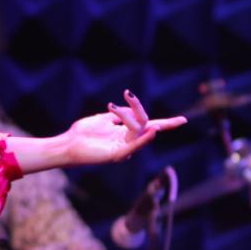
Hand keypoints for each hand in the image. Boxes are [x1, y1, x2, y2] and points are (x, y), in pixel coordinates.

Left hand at [62, 90, 185, 166]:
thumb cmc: (81, 133)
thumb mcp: (101, 118)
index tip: (184, 120)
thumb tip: (128, 107)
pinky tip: (153, 130)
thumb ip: (117, 114)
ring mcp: (124, 149)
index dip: (167, 123)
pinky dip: (144, 139)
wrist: (66, 144)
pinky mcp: (117, 155)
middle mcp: (128, 142)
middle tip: (128, 94)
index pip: (150, 126)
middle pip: (145, 123)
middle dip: (138, 107)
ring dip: (127, 115)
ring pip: (138, 129)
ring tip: (111, 107)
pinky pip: (134, 146)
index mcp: (125, 133)